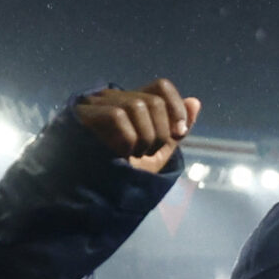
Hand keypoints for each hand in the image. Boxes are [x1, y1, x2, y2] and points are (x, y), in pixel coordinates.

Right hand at [73, 79, 199, 173]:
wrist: (97, 192)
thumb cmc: (128, 171)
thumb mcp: (160, 151)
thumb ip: (176, 129)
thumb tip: (195, 101)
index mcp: (134, 102)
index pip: (162, 86)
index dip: (176, 107)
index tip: (179, 132)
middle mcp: (115, 97)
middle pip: (154, 101)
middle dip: (162, 132)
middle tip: (150, 152)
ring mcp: (98, 103)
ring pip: (137, 106)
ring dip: (145, 137)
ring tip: (136, 154)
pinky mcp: (83, 114)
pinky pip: (117, 116)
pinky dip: (128, 139)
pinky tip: (122, 154)